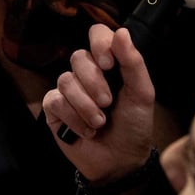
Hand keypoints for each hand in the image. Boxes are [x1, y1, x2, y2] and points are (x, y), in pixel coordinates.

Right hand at [42, 25, 155, 184]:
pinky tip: (86, 131)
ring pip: (66, 81)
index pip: (97, 34)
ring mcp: (67, 89)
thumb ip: (133, 63)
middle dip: (95, 84)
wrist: (120, 162)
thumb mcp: (141, 95)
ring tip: (99, 123)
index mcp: (109, 64)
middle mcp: (86, 73)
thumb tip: (122, 32)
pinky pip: (55, 101)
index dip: (99, 44)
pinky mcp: (53, 108)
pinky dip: (74, 119)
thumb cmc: (134, 126)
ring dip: (86, 107)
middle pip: (78, 58)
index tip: (108, 64)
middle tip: (108, 104)